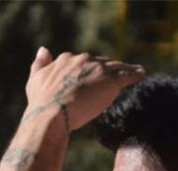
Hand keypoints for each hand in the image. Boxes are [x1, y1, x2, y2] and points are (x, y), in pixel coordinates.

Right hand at [24, 47, 143, 131]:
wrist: (52, 113)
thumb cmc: (41, 102)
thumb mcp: (35, 79)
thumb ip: (40, 63)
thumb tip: (43, 49)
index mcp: (66, 59)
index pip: (83, 61)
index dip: (90, 69)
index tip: (95, 75)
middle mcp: (83, 60)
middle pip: (101, 63)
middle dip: (108, 70)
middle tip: (117, 76)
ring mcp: (98, 69)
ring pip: (116, 67)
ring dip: (126, 69)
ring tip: (135, 72)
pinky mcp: (111, 80)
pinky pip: (128, 75)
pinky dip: (136, 74)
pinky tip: (142, 75)